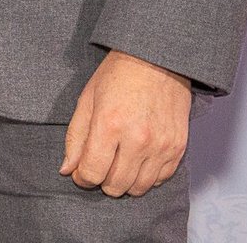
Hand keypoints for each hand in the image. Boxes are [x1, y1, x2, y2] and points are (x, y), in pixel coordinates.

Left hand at [61, 49, 191, 196]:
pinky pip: (161, 179)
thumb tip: (68, 170)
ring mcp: (161, 146)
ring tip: (118, 165)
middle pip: (115, 185)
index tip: (81, 173)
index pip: (92, 172)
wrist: (157, 60)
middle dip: (102, 181)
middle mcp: (137, 139)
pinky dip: (146, 177)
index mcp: (109, 124)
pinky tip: (138, 161)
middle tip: (100, 166)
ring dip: (124, 182)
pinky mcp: (178, 148)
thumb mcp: (87, 100)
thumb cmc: (117, 76)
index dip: (82, 177)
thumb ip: (75, 137)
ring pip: (138, 188)